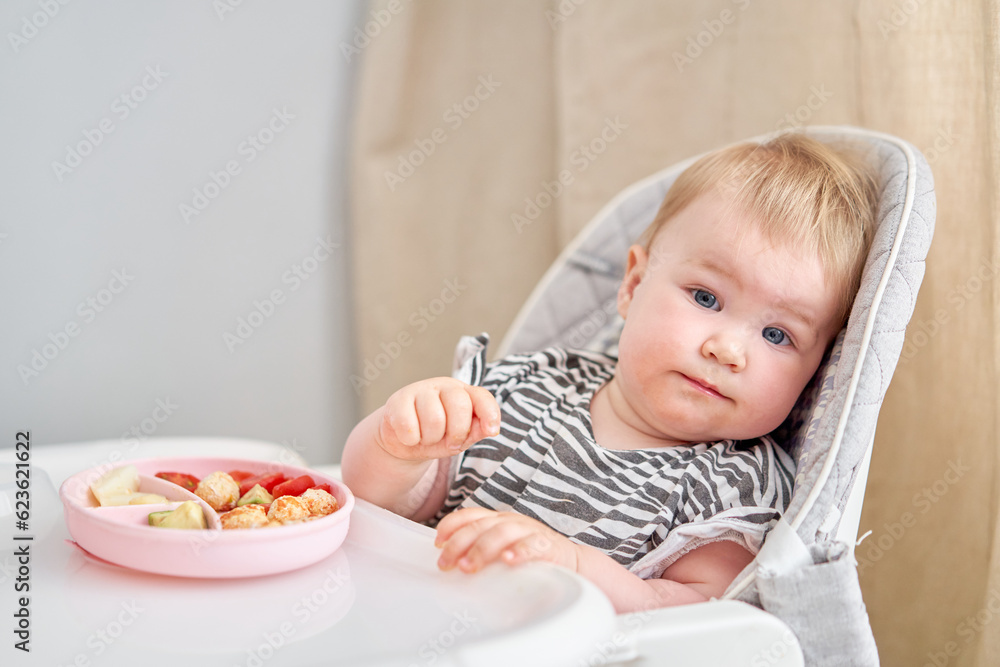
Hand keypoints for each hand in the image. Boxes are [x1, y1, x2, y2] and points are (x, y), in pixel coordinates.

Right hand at [375, 377, 499, 461]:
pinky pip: (409, 426)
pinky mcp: (398, 399)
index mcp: (464, 392)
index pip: (482, 396)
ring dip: (431, 439)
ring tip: (427, 437)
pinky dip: (411, 440)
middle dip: (457, 433)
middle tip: (449, 442)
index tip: (491, 431)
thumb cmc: (437, 435)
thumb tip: (490, 428)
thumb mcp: (461, 437)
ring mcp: (420, 389)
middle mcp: (444, 385)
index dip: (490, 413)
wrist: (404, 440)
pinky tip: (410, 435)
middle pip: (459, 406)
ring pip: (434, 419)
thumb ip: (476, 431)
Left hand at [435, 508, 580, 572]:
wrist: (572, 563)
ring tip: (468, 567)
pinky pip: (532, 546)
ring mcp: (530, 532)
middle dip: (459, 543)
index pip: (470, 514)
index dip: (451, 525)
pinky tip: (507, 561)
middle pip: (481, 525)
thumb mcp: (502, 549)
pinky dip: (518, 552)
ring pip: (502, 532)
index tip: (437, 542)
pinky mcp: (548, 546)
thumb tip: (449, 563)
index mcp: (498, 520)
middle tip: (446, 563)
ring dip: (482, 549)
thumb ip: (480, 551)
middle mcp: (511, 522)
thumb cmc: (531, 558)